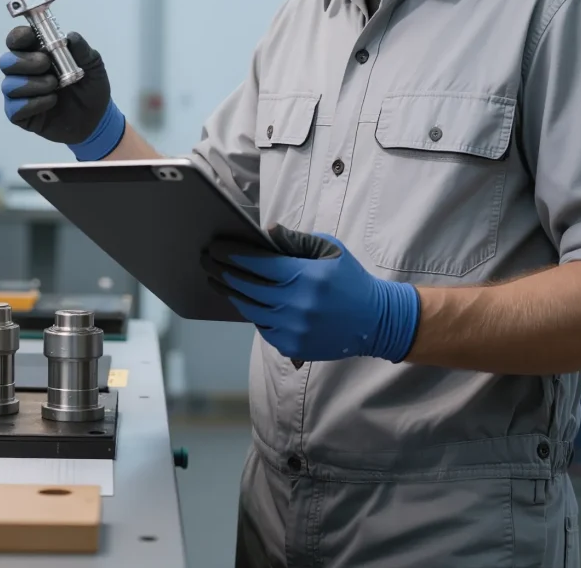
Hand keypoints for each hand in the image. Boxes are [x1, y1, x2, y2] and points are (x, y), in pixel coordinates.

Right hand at [0, 26, 125, 159]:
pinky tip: (51, 101)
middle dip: (25, 61)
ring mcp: (20, 94)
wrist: (95, 119)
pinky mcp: (20, 114)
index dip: (19, 36)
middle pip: (6, 61)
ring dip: (32, 84)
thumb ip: (83, 51)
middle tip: (46, 63)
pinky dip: (33, 104)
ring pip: (9, 85)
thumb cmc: (90, 88)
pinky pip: (14, 108)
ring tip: (54, 86)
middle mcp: (23, 72)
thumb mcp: (94, 67)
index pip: (16, 40)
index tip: (30, 36)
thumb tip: (71, 36)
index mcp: (37, 54)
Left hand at [202, 226, 419, 362]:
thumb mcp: (329, 250)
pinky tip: (242, 300)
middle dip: (222, 272)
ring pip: (250, 310)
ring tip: (216, 280)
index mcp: (305, 277)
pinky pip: (263, 328)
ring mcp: (293, 329)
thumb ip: (296, 240)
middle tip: (205, 261)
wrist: (375, 321)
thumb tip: (266, 233)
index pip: (258, 264)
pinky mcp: (293, 347)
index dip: (233, 255)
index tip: (216, 247)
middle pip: (247, 288)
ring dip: (231, 293)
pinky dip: (252, 313)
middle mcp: (297, 305)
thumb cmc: (350, 280)